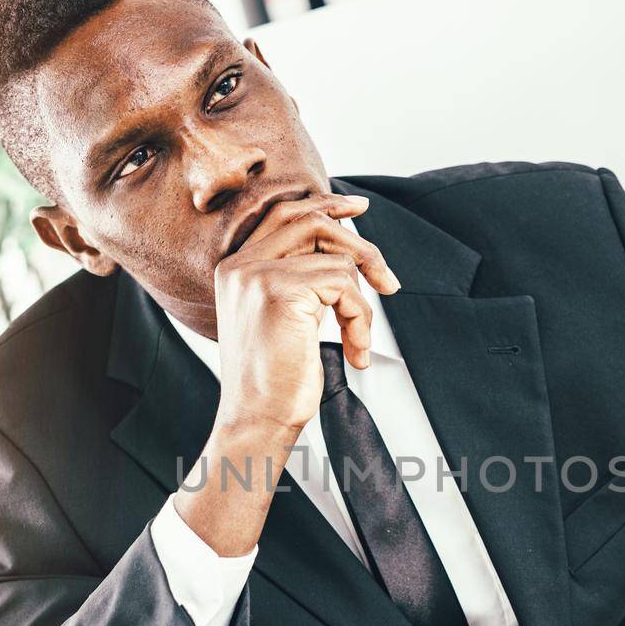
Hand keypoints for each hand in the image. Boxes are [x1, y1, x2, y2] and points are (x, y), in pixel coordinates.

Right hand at [211, 192, 400, 434]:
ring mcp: (257, 275)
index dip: (325, 204)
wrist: (258, 420)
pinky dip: (360, 319)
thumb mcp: (287, 317)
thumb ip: (301, 278)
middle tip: (388, 282)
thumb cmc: (275, 381)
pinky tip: (354, 351)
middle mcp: (241, 265)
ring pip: (337, 261)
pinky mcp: (280, 291)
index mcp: (236, 268)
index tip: (359, 208)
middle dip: (360, 246)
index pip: (283, 214)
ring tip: (357, 340)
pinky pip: (344, 285)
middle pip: (312, 221)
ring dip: (361, 305)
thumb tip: (346, 251)